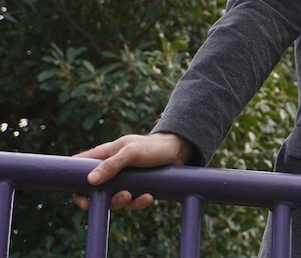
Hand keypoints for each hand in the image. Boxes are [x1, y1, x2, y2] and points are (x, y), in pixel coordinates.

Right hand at [72, 133, 192, 210]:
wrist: (178, 151)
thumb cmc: (153, 146)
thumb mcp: (132, 152)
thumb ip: (112, 164)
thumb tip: (90, 180)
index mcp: (104, 155)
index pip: (79, 168)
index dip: (75, 183)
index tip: (81, 196)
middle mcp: (110, 169)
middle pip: (93, 190)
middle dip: (100, 200)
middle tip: (114, 199)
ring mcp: (123, 180)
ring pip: (112, 199)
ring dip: (121, 202)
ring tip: (131, 195)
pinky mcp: (137, 188)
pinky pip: (132, 202)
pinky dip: (138, 202)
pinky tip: (148, 197)